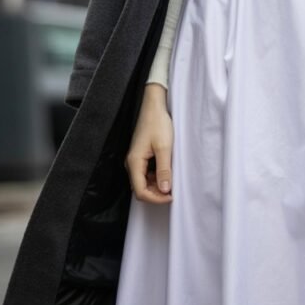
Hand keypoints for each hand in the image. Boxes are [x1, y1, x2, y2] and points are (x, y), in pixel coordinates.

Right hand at [124, 83, 173, 203]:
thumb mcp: (164, 147)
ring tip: (171, 183)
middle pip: (140, 188)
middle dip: (156, 194)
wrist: (153, 106)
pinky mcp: (140, 155)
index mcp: (134, 162)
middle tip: (172, 192)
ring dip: (156, 186)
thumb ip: (164, 170)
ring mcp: (135, 159)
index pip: (140, 191)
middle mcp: (132, 163)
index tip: (170, 196)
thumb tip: (165, 190)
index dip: (155, 198)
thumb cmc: (158, 123)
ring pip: (143, 182)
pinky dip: (155, 178)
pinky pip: (145, 173)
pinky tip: (166, 174)